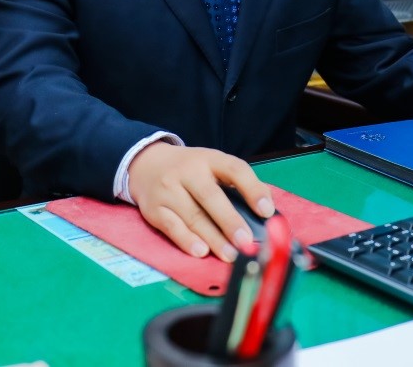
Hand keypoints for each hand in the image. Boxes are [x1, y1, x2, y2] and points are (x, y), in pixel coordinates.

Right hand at [127, 142, 274, 261]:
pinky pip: (171, 227)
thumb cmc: (189, 170)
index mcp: (209, 158)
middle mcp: (187, 171)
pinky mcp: (154, 209)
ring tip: (231, 255)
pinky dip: (187, 240)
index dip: (252, 189)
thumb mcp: (212, 165)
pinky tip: (201, 251)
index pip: (234, 169)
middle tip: (246, 242)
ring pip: (192, 216)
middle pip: (210, 196)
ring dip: (213, 238)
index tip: (267, 211)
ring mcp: (168, 190)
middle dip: (230, 221)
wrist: (145, 164)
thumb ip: (237, 183)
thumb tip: (266, 209)